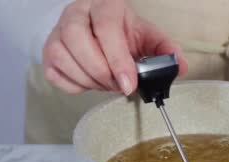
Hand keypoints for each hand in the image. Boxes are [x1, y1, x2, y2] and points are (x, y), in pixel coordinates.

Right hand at [42, 0, 186, 94]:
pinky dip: (75, 86)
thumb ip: (164, 50)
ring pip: (63, 59)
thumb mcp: (146, 36)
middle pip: (78, 42)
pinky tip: (91, 82)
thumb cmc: (122, 33)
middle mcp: (75, 14)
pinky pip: (55, 75)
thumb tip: (180, 66)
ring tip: (107, 83)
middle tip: (119, 85)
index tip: (129, 84)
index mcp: (103, 5)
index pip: (106, 28)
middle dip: (102, 72)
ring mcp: (57, 33)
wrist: (96, 30)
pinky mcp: (48, 53)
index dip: (118, 60)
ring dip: (90, 81)